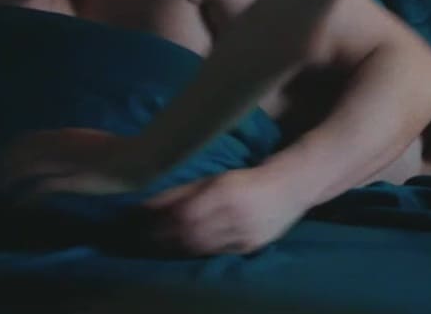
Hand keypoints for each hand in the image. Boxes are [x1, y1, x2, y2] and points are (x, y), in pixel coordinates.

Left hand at [0, 128, 143, 198]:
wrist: (139, 156)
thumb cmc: (121, 150)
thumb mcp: (92, 143)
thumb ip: (74, 145)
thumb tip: (61, 150)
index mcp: (64, 135)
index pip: (28, 140)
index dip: (10, 150)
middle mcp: (59, 144)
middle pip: (20, 151)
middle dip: (0, 164)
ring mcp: (65, 161)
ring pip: (26, 167)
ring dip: (6, 179)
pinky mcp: (72, 179)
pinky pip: (41, 187)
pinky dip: (26, 196)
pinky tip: (16, 205)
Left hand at [143, 169, 306, 254]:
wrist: (292, 187)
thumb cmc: (251, 176)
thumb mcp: (220, 177)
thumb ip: (190, 190)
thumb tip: (155, 203)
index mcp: (225, 191)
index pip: (182, 210)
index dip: (158, 216)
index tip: (138, 215)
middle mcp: (233, 214)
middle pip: (188, 232)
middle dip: (161, 236)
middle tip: (139, 234)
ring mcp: (242, 234)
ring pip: (199, 246)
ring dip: (173, 247)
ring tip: (155, 244)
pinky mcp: (248, 248)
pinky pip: (214, 253)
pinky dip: (193, 252)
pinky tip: (181, 250)